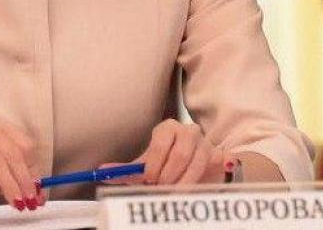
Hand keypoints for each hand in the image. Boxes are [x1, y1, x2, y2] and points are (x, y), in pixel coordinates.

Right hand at [0, 116, 44, 209]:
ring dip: (10, 183)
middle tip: (30, 201)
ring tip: (16, 201)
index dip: (34, 169)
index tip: (38, 192)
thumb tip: (38, 195)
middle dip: (25, 179)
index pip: (25, 146)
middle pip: (15, 152)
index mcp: (0, 128)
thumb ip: (14, 180)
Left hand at [104, 119, 232, 185]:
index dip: (154, 165)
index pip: (161, 144)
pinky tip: (196, 187)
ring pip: (197, 163)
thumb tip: (102, 171)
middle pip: (181, 154)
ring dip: (183, 182)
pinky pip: (220, 163)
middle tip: (159, 189)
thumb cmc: (166, 163)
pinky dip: (208, 176)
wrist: (193, 165)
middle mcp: (189, 131)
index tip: (148, 180)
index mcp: (168, 128)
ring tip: (172, 193)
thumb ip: (127, 170)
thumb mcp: (147, 165)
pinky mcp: (220, 155)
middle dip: (168, 175)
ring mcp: (206, 143)